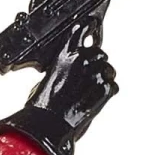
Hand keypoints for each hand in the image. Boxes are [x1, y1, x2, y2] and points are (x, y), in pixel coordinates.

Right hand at [0, 23, 119, 154]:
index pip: (84, 27)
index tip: (92, 27)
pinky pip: (112, 86)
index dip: (90, 28)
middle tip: (86, 78)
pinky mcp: (104, 90)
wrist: (46, 127)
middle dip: (96, 63)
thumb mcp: (47, 77)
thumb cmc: (41, 106)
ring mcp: (94, 74)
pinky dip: (106, 93)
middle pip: (100, 53)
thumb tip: (72, 66)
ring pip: (109, 70)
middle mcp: (82, 59)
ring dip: (103, 78)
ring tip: (88, 93)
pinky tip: (93, 101)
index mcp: (65, 53)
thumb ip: (63, 66)